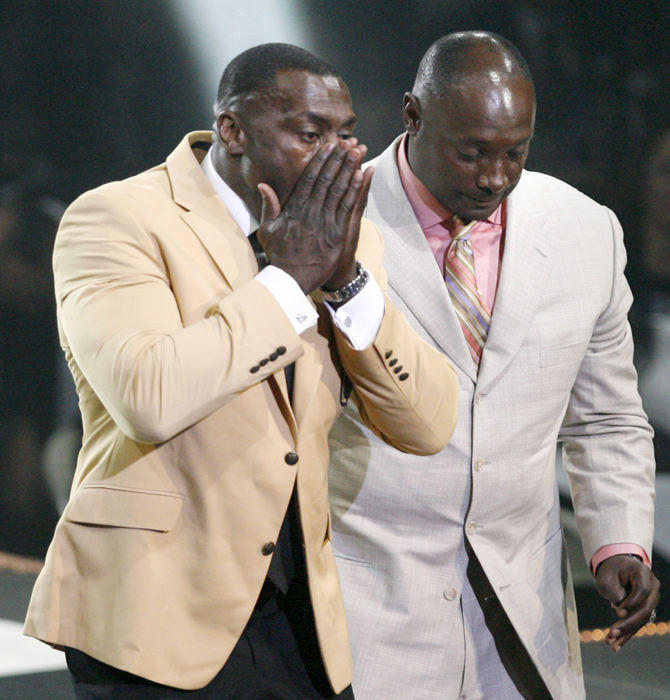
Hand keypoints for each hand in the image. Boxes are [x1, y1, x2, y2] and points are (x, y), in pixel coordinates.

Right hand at [256, 140, 373, 293]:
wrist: (292, 279)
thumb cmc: (280, 255)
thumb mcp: (268, 230)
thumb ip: (269, 206)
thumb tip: (263, 185)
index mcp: (294, 208)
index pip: (309, 178)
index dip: (320, 161)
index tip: (328, 146)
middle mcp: (310, 211)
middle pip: (326, 179)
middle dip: (338, 159)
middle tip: (348, 142)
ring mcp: (324, 221)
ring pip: (338, 189)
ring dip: (349, 168)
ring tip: (358, 151)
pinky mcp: (336, 233)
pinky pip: (347, 207)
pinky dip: (355, 190)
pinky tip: (362, 175)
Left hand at [595, 554, 659, 650]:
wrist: (617, 568)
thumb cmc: (611, 570)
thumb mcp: (607, 577)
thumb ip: (615, 593)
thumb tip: (622, 614)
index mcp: (643, 574)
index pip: (643, 590)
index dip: (632, 602)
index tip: (618, 612)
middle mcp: (652, 588)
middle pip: (645, 609)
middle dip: (628, 623)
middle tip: (612, 633)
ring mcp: (651, 600)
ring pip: (642, 620)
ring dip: (626, 633)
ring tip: (611, 643)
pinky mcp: (645, 610)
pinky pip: (638, 624)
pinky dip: (626, 634)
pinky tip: (616, 646)